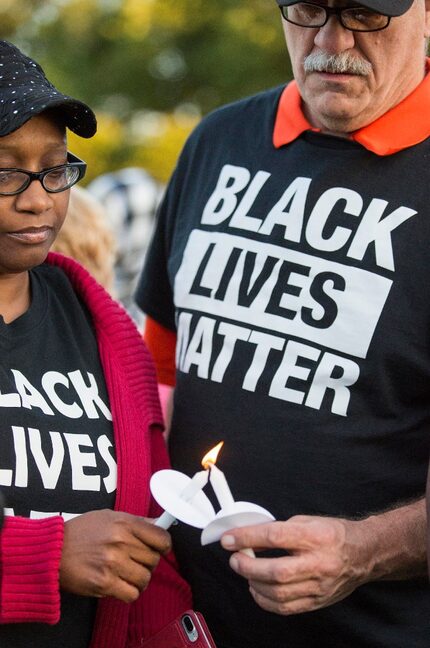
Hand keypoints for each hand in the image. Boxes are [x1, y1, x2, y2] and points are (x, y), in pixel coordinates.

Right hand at [60, 509, 170, 602]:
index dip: (164, 545)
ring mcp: (113, 563)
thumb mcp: (108, 516)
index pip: (161, 537)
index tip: (160, 549)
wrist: (53, 551)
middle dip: (148, 563)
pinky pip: (132, 594)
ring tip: (128, 575)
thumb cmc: (80, 532)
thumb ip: (135, 521)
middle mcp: (121, 542)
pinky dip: (130, 592)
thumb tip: (158, 524)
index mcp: (124, 523)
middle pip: (154, 559)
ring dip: (139, 580)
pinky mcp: (104, 583)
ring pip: (145, 578)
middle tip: (136, 562)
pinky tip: (122, 586)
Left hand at [221, 515, 369, 614]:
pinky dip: (265, 601)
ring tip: (246, 573)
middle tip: (235, 559)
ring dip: (254, 584)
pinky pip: (286, 608)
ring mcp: (319, 586)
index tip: (229, 539)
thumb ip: (278, 530)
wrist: (363, 554)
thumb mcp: (305, 521)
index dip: (247, 538)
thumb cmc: (332, 534)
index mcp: (315, 537)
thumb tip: (249, 538)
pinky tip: (257, 589)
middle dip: (248, 566)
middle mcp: (318, 563)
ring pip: (278, 594)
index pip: (275, 537)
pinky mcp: (318, 602)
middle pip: (275, 572)